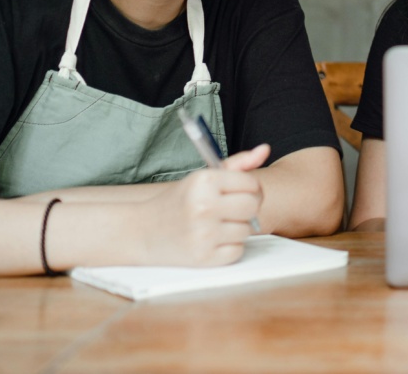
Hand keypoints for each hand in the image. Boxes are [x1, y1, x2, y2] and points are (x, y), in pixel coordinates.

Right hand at [137, 144, 269, 265]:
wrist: (142, 232)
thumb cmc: (180, 202)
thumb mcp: (203, 177)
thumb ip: (238, 164)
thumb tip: (265, 150)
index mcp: (205, 181)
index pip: (252, 185)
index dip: (250, 190)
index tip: (239, 193)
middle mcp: (204, 206)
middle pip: (252, 207)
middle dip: (246, 208)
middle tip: (231, 210)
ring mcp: (204, 234)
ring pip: (247, 231)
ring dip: (236, 229)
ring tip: (215, 225)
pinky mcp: (204, 257)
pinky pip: (237, 251)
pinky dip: (228, 248)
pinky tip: (211, 241)